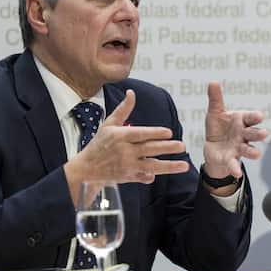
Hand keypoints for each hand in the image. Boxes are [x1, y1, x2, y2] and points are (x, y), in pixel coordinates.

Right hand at [64, 90, 187, 201]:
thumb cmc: (99, 144)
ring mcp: (127, 165)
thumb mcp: (109, 124)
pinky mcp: (127, 177)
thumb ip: (123, 110)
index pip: (140, 134)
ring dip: (168, 166)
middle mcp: (124, 151)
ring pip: (150, 166)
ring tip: (184, 165)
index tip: (169, 132)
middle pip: (149, 149)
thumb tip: (131, 93)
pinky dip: (150, 176)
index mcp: (120, 136)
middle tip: (182, 146)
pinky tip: (161, 174)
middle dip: (167, 148)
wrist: (86, 168)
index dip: (155, 133)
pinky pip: (142, 177)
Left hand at [202, 82, 267, 193]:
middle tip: (264, 134)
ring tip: (256, 154)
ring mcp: (239, 147)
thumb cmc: (218, 127)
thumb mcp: (215, 112)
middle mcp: (243, 134)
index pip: (251, 117)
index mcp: (241, 121)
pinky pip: (235, 164)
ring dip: (253, 151)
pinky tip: (237, 173)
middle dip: (258, 133)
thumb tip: (213, 82)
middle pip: (254, 133)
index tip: (260, 116)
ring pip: (249, 149)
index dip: (255, 117)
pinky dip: (236, 169)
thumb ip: (216, 99)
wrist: (213, 147)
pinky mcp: (231, 159)